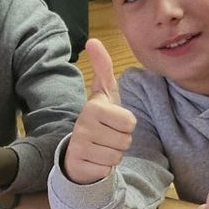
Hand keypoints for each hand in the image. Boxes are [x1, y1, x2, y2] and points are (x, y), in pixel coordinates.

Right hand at [64, 38, 135, 184]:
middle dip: (121, 141)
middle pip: (126, 139)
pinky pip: (107, 168)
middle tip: (106, 137)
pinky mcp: (79, 164)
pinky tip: (94, 159)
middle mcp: (84, 124)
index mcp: (94, 106)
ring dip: (113, 154)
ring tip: (101, 147)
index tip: (112, 121)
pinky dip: (104, 167)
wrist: (78, 152)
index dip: (126, 125)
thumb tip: (92, 40)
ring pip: (117, 155)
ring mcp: (80, 145)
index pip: (130, 122)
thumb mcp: (103, 94)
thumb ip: (102, 68)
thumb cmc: (98, 120)